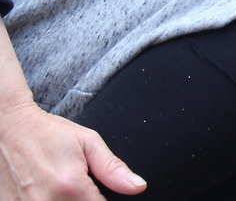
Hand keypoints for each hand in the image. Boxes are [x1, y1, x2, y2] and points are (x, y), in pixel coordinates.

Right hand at [0, 101, 145, 198]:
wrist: (11, 129)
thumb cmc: (49, 133)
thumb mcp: (88, 142)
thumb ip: (113, 168)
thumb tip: (138, 186)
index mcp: (71, 186)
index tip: (101, 193)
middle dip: (86, 200)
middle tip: (80, 184)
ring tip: (63, 185)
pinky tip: (48, 190)